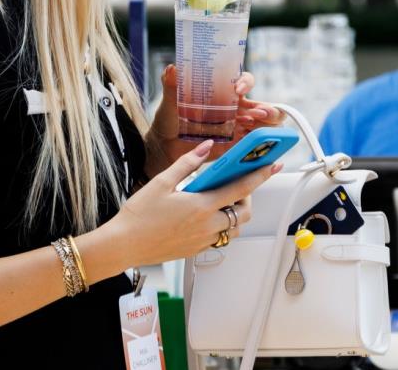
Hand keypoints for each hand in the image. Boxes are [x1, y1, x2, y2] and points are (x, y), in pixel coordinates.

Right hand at [108, 141, 281, 265]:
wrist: (124, 244)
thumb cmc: (139, 214)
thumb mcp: (161, 182)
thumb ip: (187, 163)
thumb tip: (205, 147)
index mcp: (201, 206)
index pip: (240, 190)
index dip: (259, 176)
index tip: (272, 166)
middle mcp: (207, 226)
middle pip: (243, 213)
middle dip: (248, 198)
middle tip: (238, 185)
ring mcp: (203, 241)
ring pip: (233, 229)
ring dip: (235, 214)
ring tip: (221, 200)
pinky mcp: (196, 250)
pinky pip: (219, 238)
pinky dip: (221, 226)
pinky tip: (205, 215)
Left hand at [150, 64, 285, 162]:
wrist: (163, 146)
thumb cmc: (168, 120)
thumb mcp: (169, 101)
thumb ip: (171, 84)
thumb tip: (171, 67)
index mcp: (221, 94)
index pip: (243, 81)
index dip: (245, 82)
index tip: (238, 89)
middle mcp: (232, 110)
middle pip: (260, 106)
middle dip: (268, 109)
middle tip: (263, 113)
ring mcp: (234, 129)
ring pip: (261, 126)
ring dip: (266, 127)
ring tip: (264, 129)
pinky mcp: (232, 146)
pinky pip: (251, 146)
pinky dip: (258, 145)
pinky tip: (256, 145)